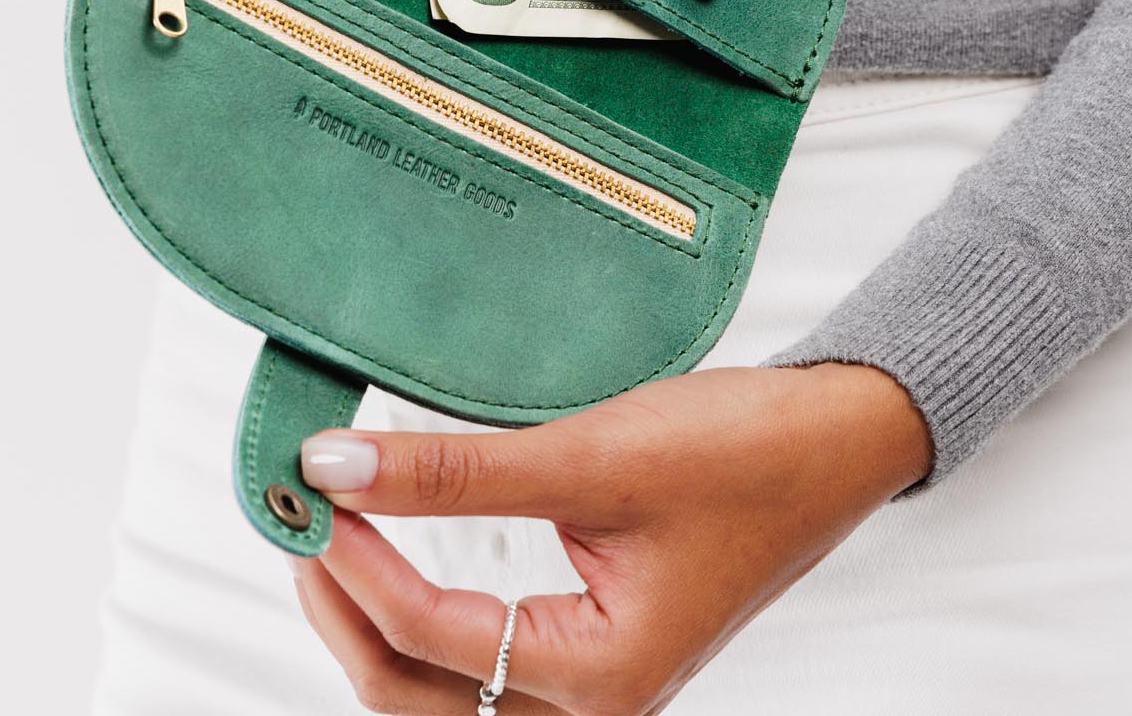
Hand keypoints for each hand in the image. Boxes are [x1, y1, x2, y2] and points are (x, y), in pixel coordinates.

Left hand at [290, 364, 931, 714]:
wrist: (832, 442)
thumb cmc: (742, 454)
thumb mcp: (591, 457)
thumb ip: (457, 472)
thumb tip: (338, 467)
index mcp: (601, 677)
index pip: (434, 636)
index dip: (357, 562)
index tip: (307, 487)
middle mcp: (591, 698)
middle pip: (421, 692)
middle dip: (346, 612)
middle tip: (300, 522)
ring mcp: (591, 672)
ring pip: (444, 686)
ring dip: (377, 622)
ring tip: (332, 540)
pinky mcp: (591, 635)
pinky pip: (480, 652)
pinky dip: (424, 612)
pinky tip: (397, 555)